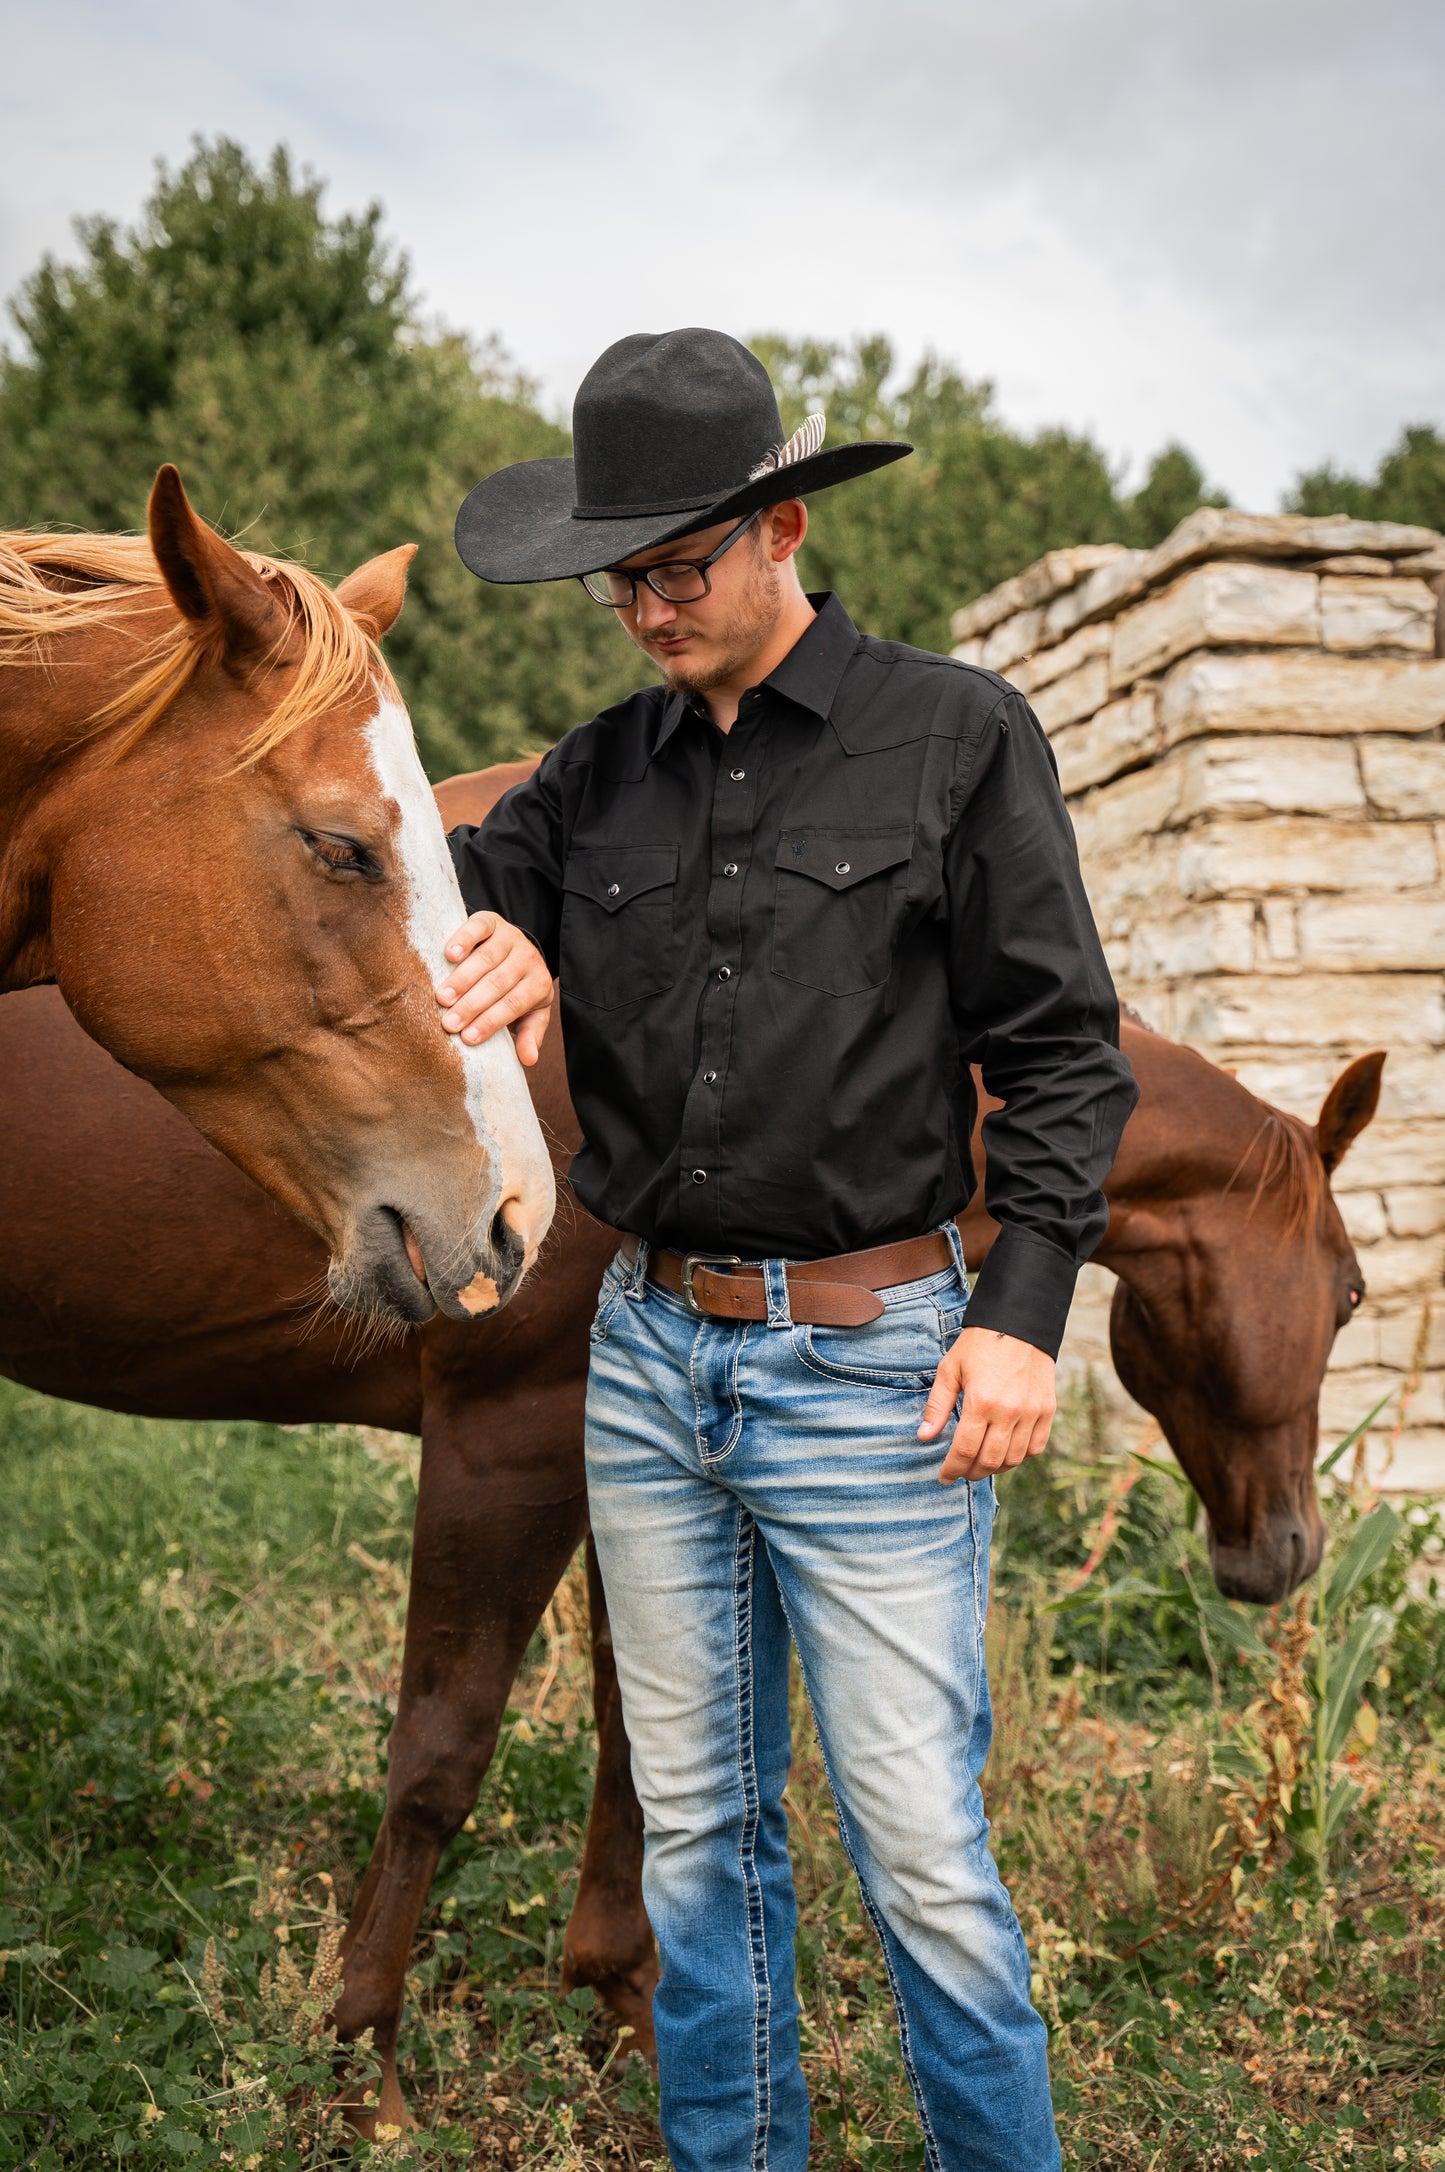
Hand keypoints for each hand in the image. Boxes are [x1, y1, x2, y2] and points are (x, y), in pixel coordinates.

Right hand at [434, 912, 553, 1066]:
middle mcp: (527, 957)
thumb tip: (530, 1060)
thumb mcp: (529, 1013)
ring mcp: (510, 937)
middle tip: (449, 1023)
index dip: (490, 1021)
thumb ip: (529, 1034)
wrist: (516, 949)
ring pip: (486, 959)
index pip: (513, 1004)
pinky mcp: (492, 920)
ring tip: (442, 998)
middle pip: (498, 983)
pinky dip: (464, 939)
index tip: (468, 1038)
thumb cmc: (517, 990)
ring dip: (462, 979)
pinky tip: (449, 955)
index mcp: (538, 983)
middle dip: (472, 1005)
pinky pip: (479, 927)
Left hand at [917, 1326, 1056, 1484]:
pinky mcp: (1048, 1410)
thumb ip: (938, 1405)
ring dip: (995, 1468)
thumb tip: (924, 1437)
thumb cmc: (980, 1345)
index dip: (952, 1469)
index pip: (964, 1450)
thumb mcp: (950, 1369)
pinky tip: (1005, 1451)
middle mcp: (1010, 1412)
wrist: (1020, 1323)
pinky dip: (1020, 1457)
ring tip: (981, 1463)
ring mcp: (1032, 1413)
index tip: (944, 1477)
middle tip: (961, 1471)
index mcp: (982, 1401)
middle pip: (989, 1461)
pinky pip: (1035, 1448)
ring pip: (1013, 1459)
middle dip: (971, 1472)